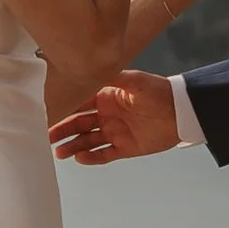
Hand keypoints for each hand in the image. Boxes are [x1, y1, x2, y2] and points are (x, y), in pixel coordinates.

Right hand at [50, 70, 180, 161]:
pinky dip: (92, 157)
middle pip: (79, 124)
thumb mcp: (134, 80)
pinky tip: (79, 158)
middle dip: (63, 130)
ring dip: (73, 146)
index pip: (80, 104)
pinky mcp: (126, 148)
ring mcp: (116, 132)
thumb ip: (112, 77)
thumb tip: (90, 69)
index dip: (64, 109)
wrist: (182, 112)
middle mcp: (108, 115)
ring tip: (58, 152)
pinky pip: (104, 154)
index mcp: (107, 97)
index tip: (48, 113)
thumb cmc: (159, 92)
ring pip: (88, 141)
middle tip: (46, 137)